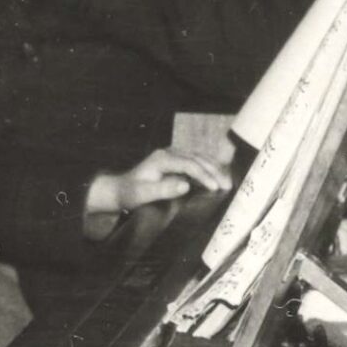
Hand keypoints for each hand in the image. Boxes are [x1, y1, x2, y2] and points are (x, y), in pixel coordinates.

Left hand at [83, 147, 230, 238]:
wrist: (119, 190)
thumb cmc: (129, 193)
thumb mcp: (143, 194)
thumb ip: (164, 189)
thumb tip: (186, 185)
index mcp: (161, 158)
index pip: (188, 164)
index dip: (203, 175)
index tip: (215, 188)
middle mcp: (168, 153)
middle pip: (197, 158)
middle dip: (214, 171)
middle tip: (228, 186)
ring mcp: (173, 155)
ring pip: (199, 158)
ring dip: (214, 169)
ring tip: (227, 182)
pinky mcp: (176, 162)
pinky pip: (196, 162)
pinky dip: (209, 168)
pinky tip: (218, 177)